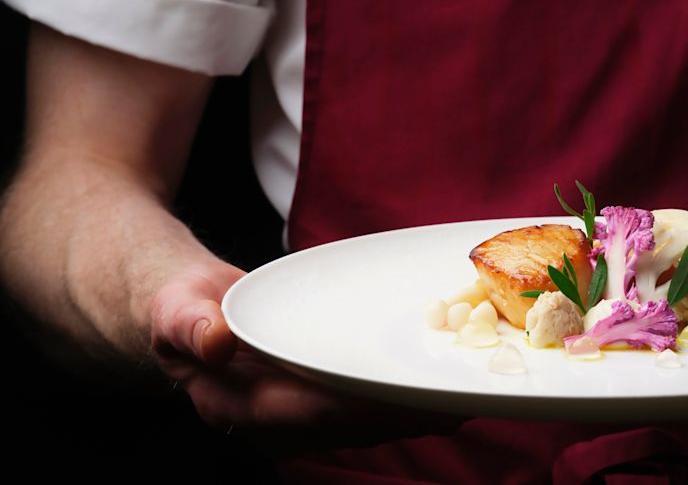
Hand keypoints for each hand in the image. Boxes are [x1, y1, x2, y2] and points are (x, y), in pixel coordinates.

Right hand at [148, 259, 462, 456]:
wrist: (192, 316)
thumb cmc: (185, 308)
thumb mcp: (175, 308)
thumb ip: (189, 324)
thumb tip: (213, 341)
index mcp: (238, 407)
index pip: (309, 413)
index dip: (360, 407)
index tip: (406, 397)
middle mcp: (274, 424)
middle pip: (350, 425)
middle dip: (404, 416)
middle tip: (459, 400)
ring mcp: (298, 420)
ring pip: (365, 425)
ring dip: (413, 414)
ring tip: (465, 395)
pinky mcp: (319, 407)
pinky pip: (366, 411)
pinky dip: (404, 402)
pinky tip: (441, 387)